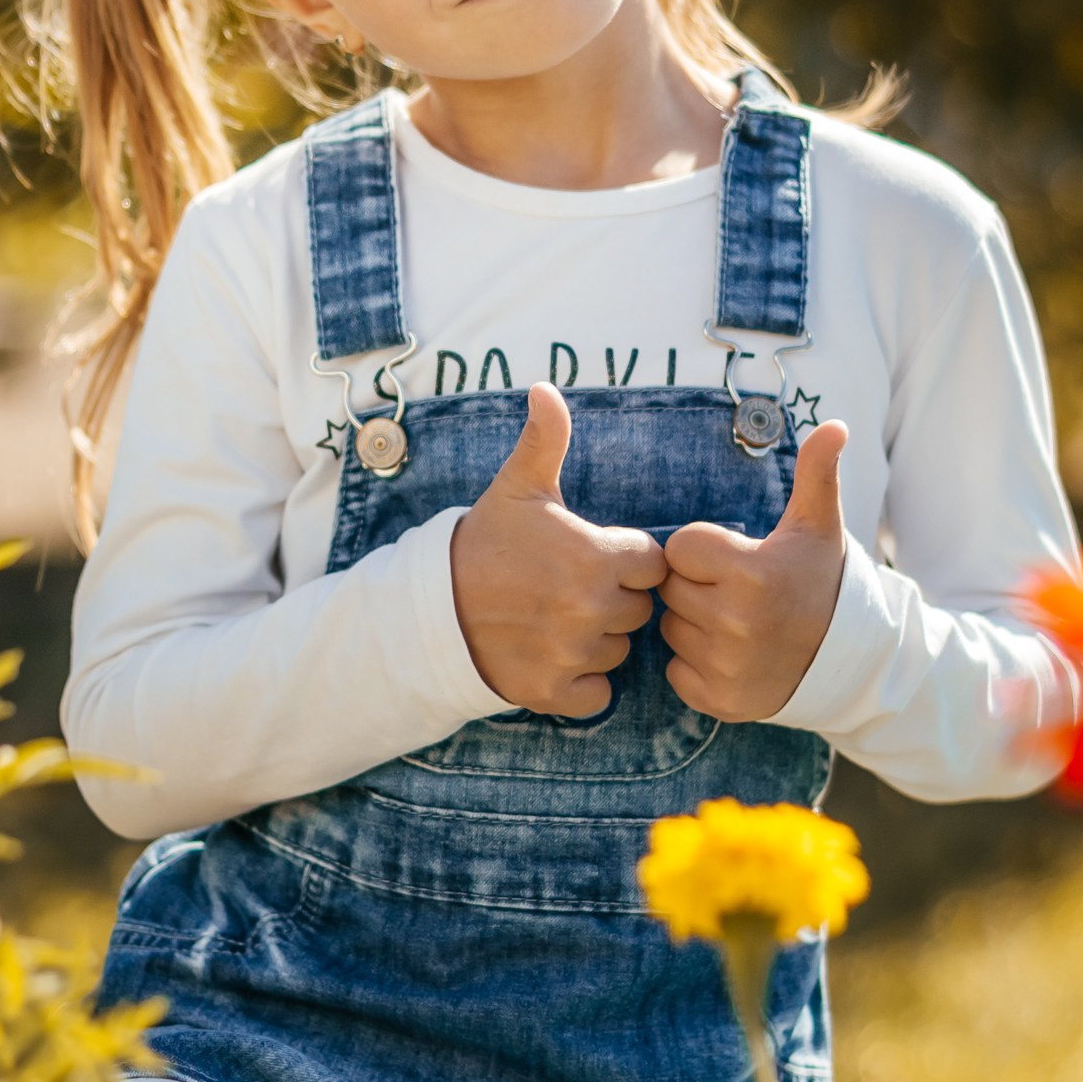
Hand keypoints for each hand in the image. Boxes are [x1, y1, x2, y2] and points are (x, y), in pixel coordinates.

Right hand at [450, 384, 667, 717]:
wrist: (431, 607)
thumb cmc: (485, 543)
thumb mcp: (517, 488)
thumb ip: (545, 440)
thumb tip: (545, 388)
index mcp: (596, 557)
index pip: (651, 565)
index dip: (625, 560)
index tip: (591, 557)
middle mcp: (591, 609)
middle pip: (639, 610)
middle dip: (613, 600)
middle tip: (567, 589)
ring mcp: (574, 653)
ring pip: (619, 652)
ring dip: (597, 640)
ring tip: (554, 619)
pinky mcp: (556, 692)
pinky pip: (598, 693)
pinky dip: (581, 682)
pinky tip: (551, 655)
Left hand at [662, 421, 848, 721]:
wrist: (847, 657)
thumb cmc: (821, 581)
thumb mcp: (818, 525)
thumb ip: (817, 472)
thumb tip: (836, 424)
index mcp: (753, 573)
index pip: (680, 548)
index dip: (702, 550)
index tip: (734, 558)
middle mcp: (737, 622)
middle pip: (671, 589)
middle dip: (695, 585)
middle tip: (732, 591)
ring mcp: (727, 666)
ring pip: (670, 630)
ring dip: (692, 624)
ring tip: (733, 621)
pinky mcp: (720, 699)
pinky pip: (675, 671)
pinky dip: (693, 664)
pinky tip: (728, 653)